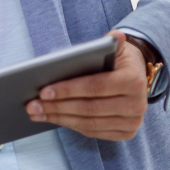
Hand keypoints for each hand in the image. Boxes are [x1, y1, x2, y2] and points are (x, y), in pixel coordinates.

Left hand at [25, 31, 147, 140]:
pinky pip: (93, 131)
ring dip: (59, 118)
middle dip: (57, 107)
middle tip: (32, 105)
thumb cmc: (118, 61)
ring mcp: (132, 122)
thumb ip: (113, 42)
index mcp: (134, 82)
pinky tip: (52, 118)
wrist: (138, 78)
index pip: (95, 87)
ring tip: (37, 112)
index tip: (43, 91)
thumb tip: (117, 36)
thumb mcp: (117, 49)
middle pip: (89, 108)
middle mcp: (136, 105)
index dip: (68, 90)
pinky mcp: (126, 133)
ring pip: (88, 123)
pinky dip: (70, 125)